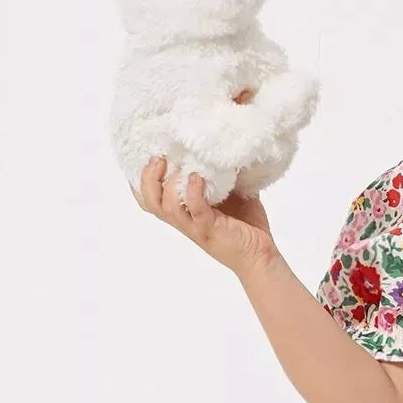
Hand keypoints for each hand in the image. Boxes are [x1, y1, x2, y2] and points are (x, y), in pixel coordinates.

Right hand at [131, 155, 277, 275]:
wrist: (262, 255)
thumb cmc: (247, 226)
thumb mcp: (231, 194)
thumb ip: (222, 175)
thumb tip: (224, 146)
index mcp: (184, 212)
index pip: (151, 200)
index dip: (140, 181)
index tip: (145, 156)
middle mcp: (185, 221)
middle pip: (150, 203)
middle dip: (148, 178)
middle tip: (158, 158)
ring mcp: (196, 226)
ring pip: (167, 208)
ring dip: (169, 184)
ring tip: (178, 166)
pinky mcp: (211, 230)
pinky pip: (195, 210)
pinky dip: (193, 193)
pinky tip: (198, 178)